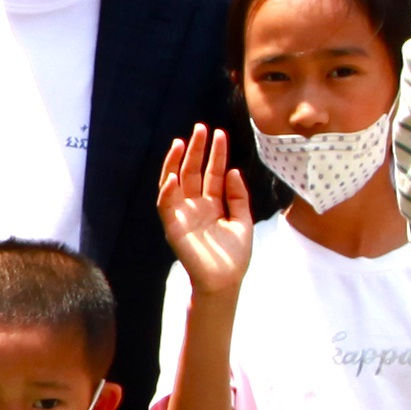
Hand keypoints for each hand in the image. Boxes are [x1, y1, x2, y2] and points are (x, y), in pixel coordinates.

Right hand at [157, 126, 259, 301]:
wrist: (225, 282)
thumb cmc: (234, 256)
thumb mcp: (243, 221)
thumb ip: (238, 197)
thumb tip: (233, 171)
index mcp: (212, 203)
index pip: (212, 173)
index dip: (216, 154)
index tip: (220, 134)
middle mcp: (195, 205)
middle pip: (193, 171)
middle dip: (196, 150)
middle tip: (200, 128)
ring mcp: (183, 214)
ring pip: (175, 182)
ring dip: (176, 163)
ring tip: (182, 142)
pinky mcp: (173, 227)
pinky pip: (166, 205)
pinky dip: (167, 191)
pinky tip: (174, 176)